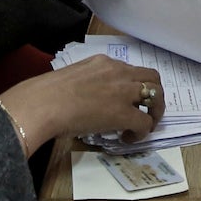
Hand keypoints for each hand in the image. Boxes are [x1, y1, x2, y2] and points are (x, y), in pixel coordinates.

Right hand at [0, 55, 163, 147]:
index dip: (134, 85)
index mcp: (104, 62)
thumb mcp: (73, 78)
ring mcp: (123, 91)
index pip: (130, 70)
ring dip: (155, 111)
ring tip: (146, 124)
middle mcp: (118, 72)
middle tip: (148, 110)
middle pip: (152, 77)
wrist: (43, 104)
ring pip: (157, 95)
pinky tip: (128, 138)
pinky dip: (142, 132)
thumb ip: (87, 84)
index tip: (129, 99)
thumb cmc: (46, 93)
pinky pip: (145, 122)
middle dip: (155, 94)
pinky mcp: (123, 113)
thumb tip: (88, 100)